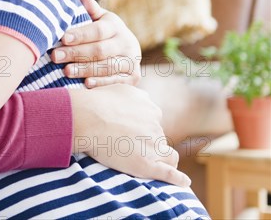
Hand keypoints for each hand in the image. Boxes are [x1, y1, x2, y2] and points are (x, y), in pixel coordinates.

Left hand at [51, 0, 140, 86]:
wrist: (129, 50)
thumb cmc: (105, 33)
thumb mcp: (100, 19)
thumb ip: (90, 10)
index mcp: (116, 26)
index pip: (97, 31)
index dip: (80, 34)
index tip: (63, 37)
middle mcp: (127, 43)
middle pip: (99, 50)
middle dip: (76, 53)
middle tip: (55, 56)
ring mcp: (131, 61)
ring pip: (106, 67)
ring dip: (85, 69)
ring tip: (66, 71)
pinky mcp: (133, 77)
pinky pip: (116, 81)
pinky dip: (101, 83)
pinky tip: (86, 83)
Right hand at [70, 84, 190, 186]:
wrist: (87, 118)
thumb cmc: (96, 103)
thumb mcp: (119, 89)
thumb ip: (133, 96)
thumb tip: (138, 100)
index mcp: (149, 108)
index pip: (154, 121)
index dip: (143, 128)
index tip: (131, 133)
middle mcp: (155, 124)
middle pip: (159, 137)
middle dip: (149, 142)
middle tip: (129, 146)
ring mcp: (153, 144)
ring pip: (167, 154)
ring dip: (161, 158)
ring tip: (149, 163)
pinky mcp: (147, 164)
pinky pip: (169, 173)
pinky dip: (178, 179)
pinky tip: (183, 182)